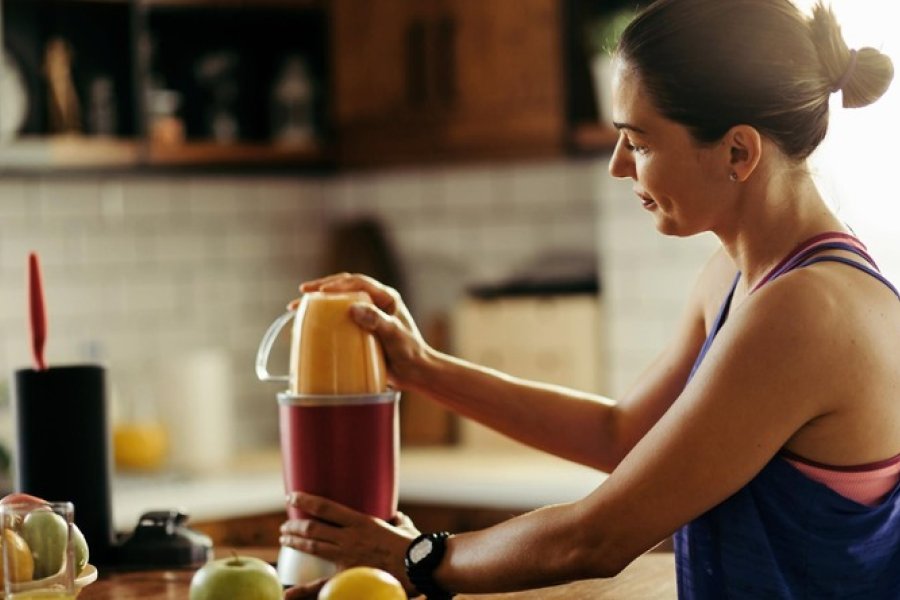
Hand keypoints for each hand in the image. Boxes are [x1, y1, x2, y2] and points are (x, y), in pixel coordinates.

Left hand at [280, 492, 419, 595]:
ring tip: (284, 539)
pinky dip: (302, 590)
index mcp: (361, 521)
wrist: (419, 566)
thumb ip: (397, 521)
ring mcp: (347, 556)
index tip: (291, 497)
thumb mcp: (404, 527)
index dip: (305, 501)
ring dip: (294, 542)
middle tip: (285, 526)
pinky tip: (287, 593)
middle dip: (294, 525)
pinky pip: (321, 584)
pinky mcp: (349, 576)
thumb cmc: (415, 546)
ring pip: (312, 546)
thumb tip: (397, 518)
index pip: (326, 507)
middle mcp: (350, 536)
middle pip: (313, 528)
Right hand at [296, 273, 430, 390]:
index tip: (320, 291)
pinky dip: (324, 320)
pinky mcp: (361, 330)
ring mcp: (367, 316)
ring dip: (320, 302)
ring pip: (340, 302)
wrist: (415, 372)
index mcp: (385, 298)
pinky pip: (339, 320)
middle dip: (322, 287)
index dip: (337, 284)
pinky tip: (310, 326)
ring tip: (298, 307)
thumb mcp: (394, 335)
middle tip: (303, 292)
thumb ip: (377, 321)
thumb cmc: (410, 352)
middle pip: (345, 287)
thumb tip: (353, 309)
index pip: (358, 283)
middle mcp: (375, 303)